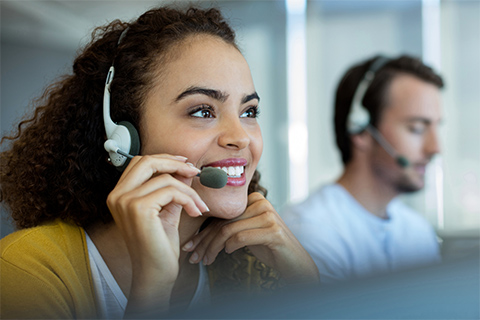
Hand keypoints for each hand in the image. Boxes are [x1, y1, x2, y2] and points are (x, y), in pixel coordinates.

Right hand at [106, 154, 208, 314]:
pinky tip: (195, 212)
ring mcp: (125, 201)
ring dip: (189, 190)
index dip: (164, 159)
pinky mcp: (139, 208)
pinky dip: (189, 199)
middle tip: (195, 172)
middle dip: (175, 163)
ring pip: (166, 179)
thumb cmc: (159, 244)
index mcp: (119, 195)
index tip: (185, 165)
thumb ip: (173, 188)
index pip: (140, 163)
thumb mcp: (167, 209)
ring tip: (199, 206)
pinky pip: (172, 191)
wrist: (155, 272)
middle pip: (147, 161)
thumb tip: (186, 168)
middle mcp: (117, 195)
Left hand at [182, 192, 319, 284]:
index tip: (189, 246)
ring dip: (213, 248)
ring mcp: (268, 215)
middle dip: (204, 242)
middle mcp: (261, 203)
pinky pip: (241, 237)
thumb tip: (200, 235)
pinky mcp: (273, 230)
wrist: (296, 263)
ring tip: (205, 261)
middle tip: (192, 257)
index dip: (203, 232)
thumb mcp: (248, 233)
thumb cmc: (269, 248)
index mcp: (254, 199)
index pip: (222, 216)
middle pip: (223, 222)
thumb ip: (231, 227)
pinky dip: (230, 246)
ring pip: (229, 230)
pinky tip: (227, 254)